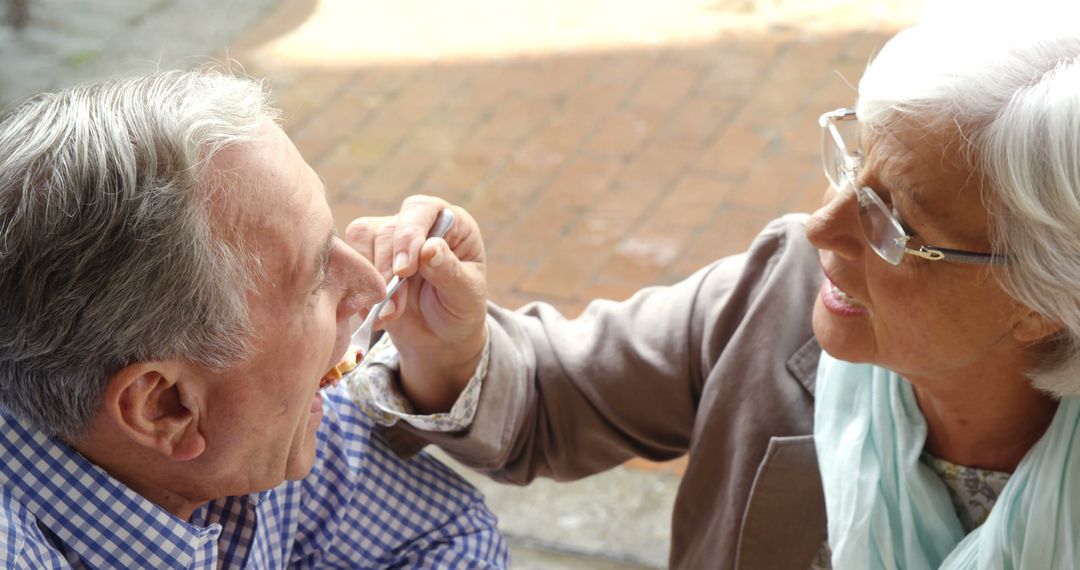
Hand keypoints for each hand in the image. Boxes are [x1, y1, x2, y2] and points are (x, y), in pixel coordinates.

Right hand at [345, 195, 487, 412]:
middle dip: (389, 271)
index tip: (404, 271)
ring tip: (388, 313)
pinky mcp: (369, 255)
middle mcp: (418, 222)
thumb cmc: (460, 309)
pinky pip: (349, 257)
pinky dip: (358, 286)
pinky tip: (374, 310)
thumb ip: (449, 271)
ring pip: (363, 239)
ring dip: (372, 280)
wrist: (439, 336)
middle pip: (388, 229)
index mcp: (450, 223)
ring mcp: (391, 238)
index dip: (408, 235)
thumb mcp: (465, 294)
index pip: (421, 209)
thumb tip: (429, 248)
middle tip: (396, 307)